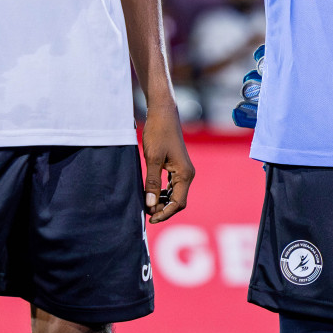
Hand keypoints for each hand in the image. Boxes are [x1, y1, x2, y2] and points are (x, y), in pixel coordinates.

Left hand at [141, 104, 194, 223]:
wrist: (162, 113)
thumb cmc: (158, 133)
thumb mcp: (153, 159)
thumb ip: (152, 183)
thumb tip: (150, 205)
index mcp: (185, 174)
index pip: (178, 203)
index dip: (165, 213)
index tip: (150, 219)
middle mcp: (187, 174)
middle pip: (177, 201)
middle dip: (163, 209)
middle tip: (145, 213)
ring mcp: (182, 171)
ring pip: (174, 194)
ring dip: (162, 202)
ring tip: (146, 205)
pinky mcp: (176, 167)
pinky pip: (171, 186)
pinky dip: (162, 193)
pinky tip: (150, 194)